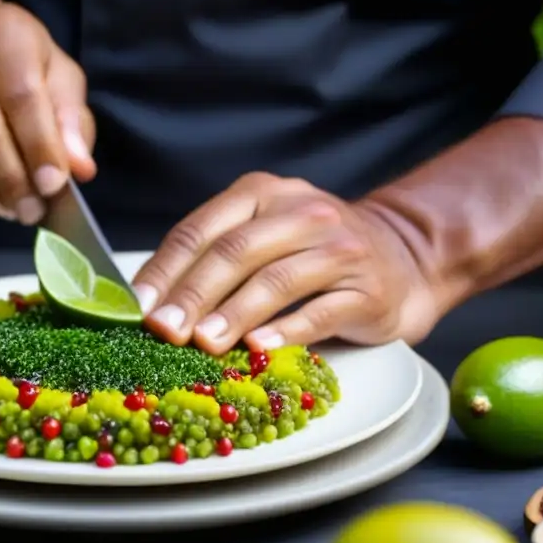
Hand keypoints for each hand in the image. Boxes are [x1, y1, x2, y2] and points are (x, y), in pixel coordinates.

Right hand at [0, 4, 96, 223]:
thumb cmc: (21, 68)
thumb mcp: (60, 80)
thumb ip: (72, 123)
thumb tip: (79, 170)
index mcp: (4, 31)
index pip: (21, 96)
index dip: (39, 147)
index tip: (53, 186)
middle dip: (12, 183)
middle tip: (32, 211)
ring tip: (12, 210)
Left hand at [132, 173, 446, 353]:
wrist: (404, 256)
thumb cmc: (313, 254)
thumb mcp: (262, 238)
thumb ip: (212, 260)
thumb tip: (151, 306)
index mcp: (261, 194)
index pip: (201, 230)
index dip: (165, 270)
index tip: (137, 309)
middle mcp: (300, 212)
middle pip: (235, 252)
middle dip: (194, 293)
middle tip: (165, 330)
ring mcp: (339, 247)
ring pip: (277, 279)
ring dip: (235, 313)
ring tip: (205, 344)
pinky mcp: (368, 287)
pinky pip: (322, 310)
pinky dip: (288, 330)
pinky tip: (260, 348)